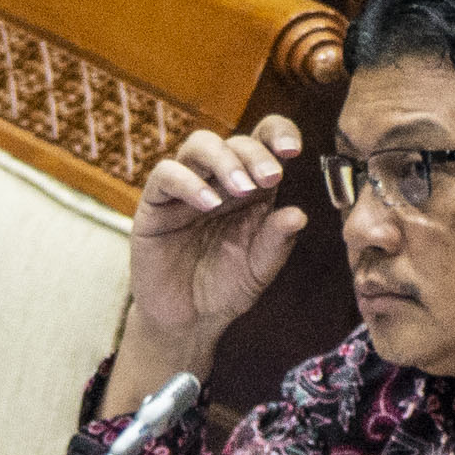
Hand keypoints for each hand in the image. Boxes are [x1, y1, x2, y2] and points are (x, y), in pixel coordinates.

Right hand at [119, 118, 307, 376]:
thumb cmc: (225, 288)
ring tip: (242, 188)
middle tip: (271, 178)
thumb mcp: (259, 269)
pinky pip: (166, 174)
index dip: (278, 133)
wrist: (187, 320)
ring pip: (199, 145)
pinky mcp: (155, 203)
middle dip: (255, 154)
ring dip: (225, 160)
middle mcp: (219, 180)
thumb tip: (298, 214)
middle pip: (235, 142)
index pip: (264, 142)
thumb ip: (277, 242)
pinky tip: (208, 203)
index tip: (293, 150)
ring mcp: (186, 188)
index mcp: (252, 189)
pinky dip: (188, 182)